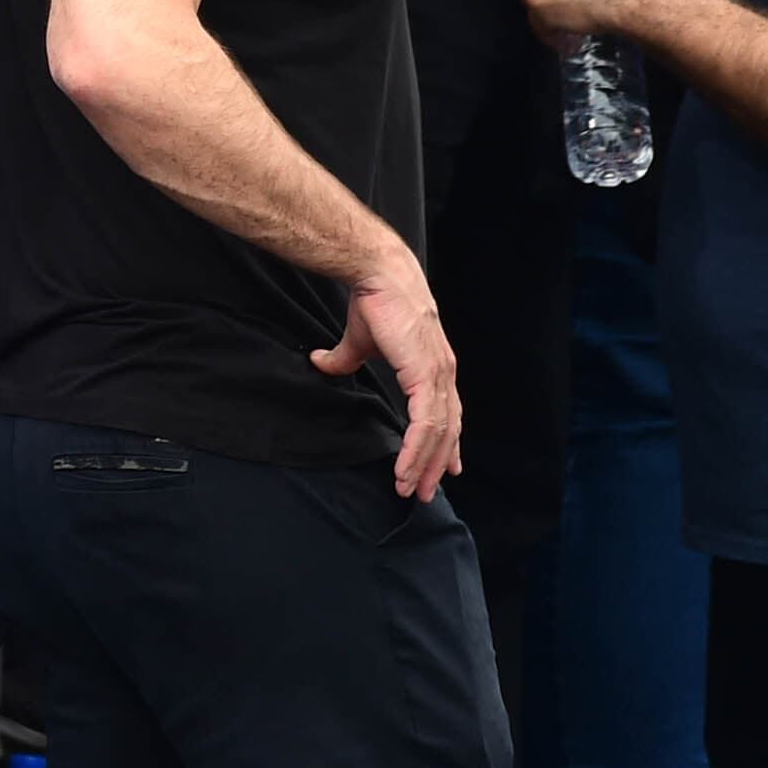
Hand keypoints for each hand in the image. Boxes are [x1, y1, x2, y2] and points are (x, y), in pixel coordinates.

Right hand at [308, 247, 458, 498]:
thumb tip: (320, 362)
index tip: (445, 468)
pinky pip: (426, 424)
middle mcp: (444, 374)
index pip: (447, 412)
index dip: (446, 442)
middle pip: (448, 430)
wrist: (378, 275)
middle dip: (436, 464)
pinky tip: (405, 467)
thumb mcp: (360, 339)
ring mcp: (439, 375)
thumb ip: (345, 358)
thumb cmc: (374, 301)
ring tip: (409, 488)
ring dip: (424, 464)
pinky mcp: (426, 375)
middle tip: (424, 491)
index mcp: (435, 365)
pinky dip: (417, 449)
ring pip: (438, 433)